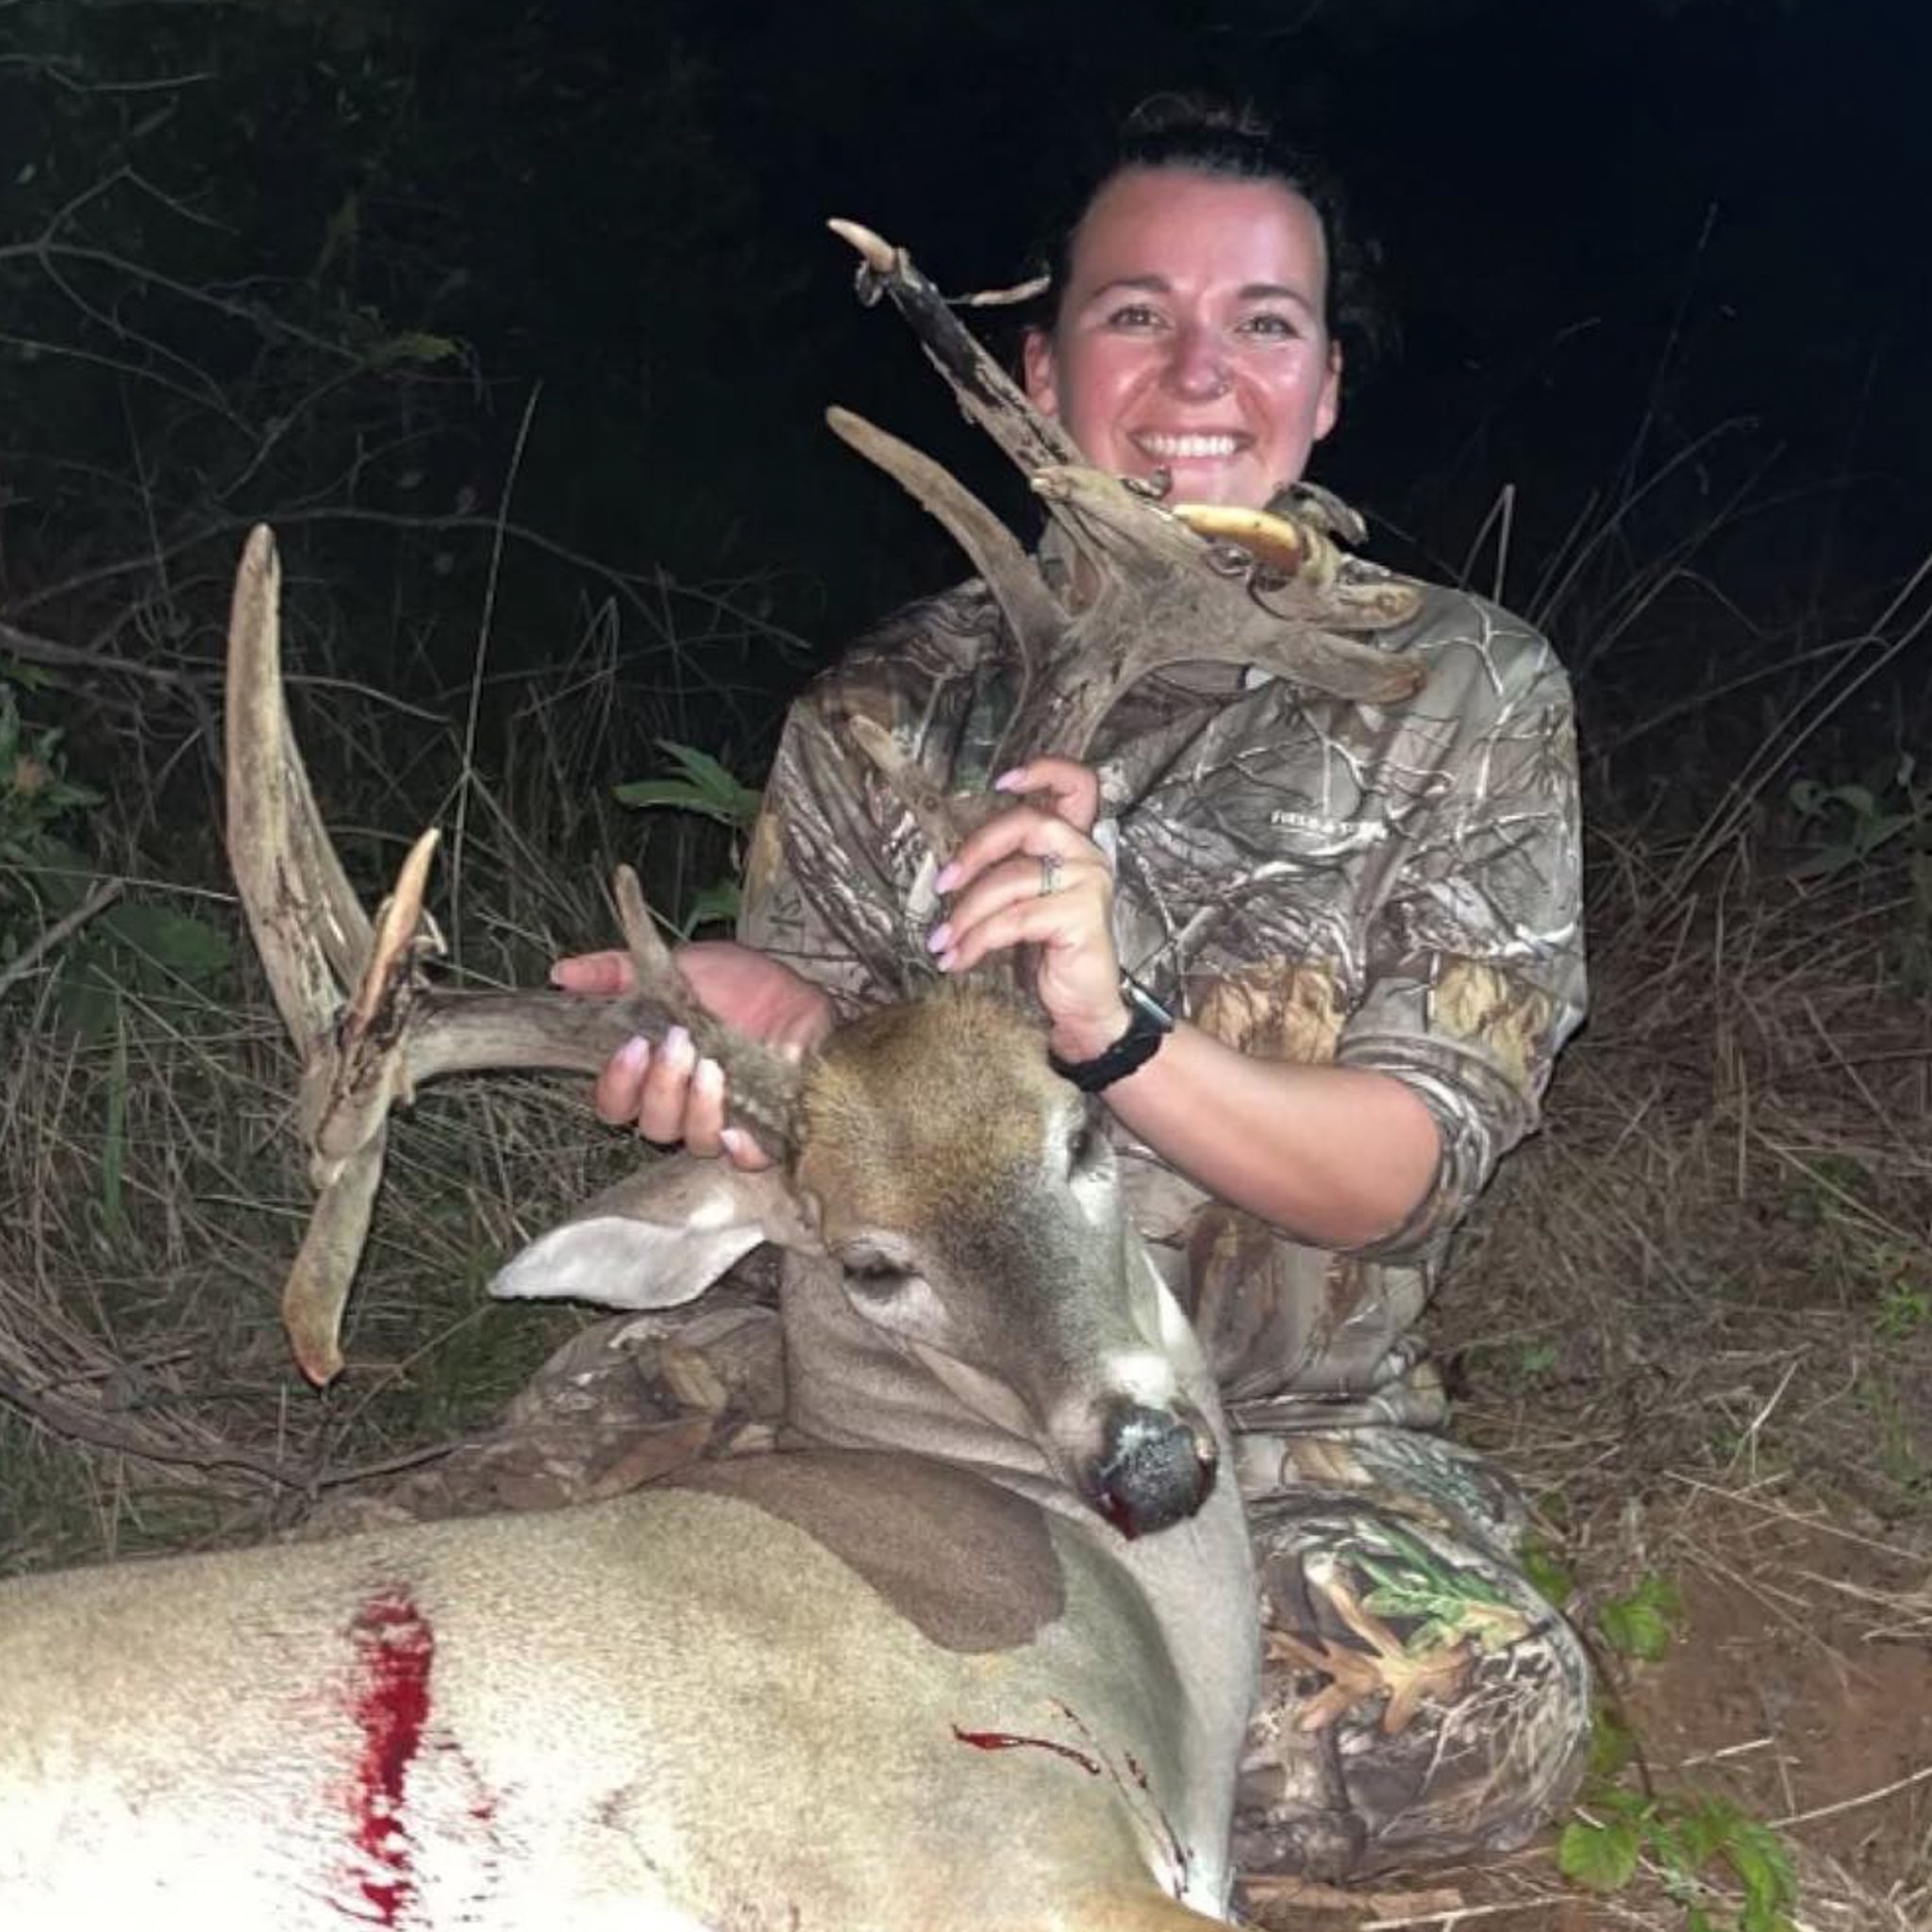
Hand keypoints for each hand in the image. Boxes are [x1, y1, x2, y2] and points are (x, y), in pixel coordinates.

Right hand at [550, 941, 833, 1169]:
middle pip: (651, 1125)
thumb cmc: (743, 984)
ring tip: (713, 1066)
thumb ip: (619, 972)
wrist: (804, 990)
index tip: (632, 1047)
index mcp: (655, 1071)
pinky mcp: (767, 1132)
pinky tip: (737, 1126)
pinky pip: (745, 1160)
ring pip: (693, 1142)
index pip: (615, 1102)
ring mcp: (725, 1121)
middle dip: (660, 1086)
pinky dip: (739, 1148)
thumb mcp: (679, 966)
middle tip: (680, 1043)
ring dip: (696, 1106)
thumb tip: (562, 973)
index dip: (617, 1084)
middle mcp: (684, 1103)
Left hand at [926, 756, 1128, 1063]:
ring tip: (943, 942)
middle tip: (943, 883)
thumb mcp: (1022, 904)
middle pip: (1028, 823)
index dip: (1044, 771)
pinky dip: (978, 939)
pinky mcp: (1082, 916)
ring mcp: (1089, 884)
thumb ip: (1005, 871)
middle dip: (975, 850)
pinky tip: (959, 958)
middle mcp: (1089, 855)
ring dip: (967, 913)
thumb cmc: (1048, 957)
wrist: (1080, 1012)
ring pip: (1011, 879)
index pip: (1078, 785)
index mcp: (1075, 844)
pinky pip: (1015, 918)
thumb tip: (949, 865)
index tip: (1003, 781)